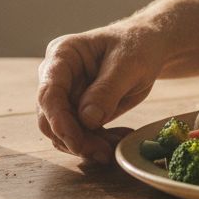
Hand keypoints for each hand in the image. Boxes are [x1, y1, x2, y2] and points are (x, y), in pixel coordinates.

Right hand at [35, 0, 198, 164]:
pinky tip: (119, 140)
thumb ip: (107, 89)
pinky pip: (80, 135)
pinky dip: (98, 143)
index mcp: (62, 55)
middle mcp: (57, 76)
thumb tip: (87, 119)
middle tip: (104, 153)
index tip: (76, 142)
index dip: (59, 121)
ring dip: (88, 146)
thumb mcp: (129, 64)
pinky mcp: (78, 111)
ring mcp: (66, 95)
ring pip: (64, 131)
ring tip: (116, 146)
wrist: (148, 47)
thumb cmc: (137, 45)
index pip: (49, 92)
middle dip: (76, 139)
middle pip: (52, 118)